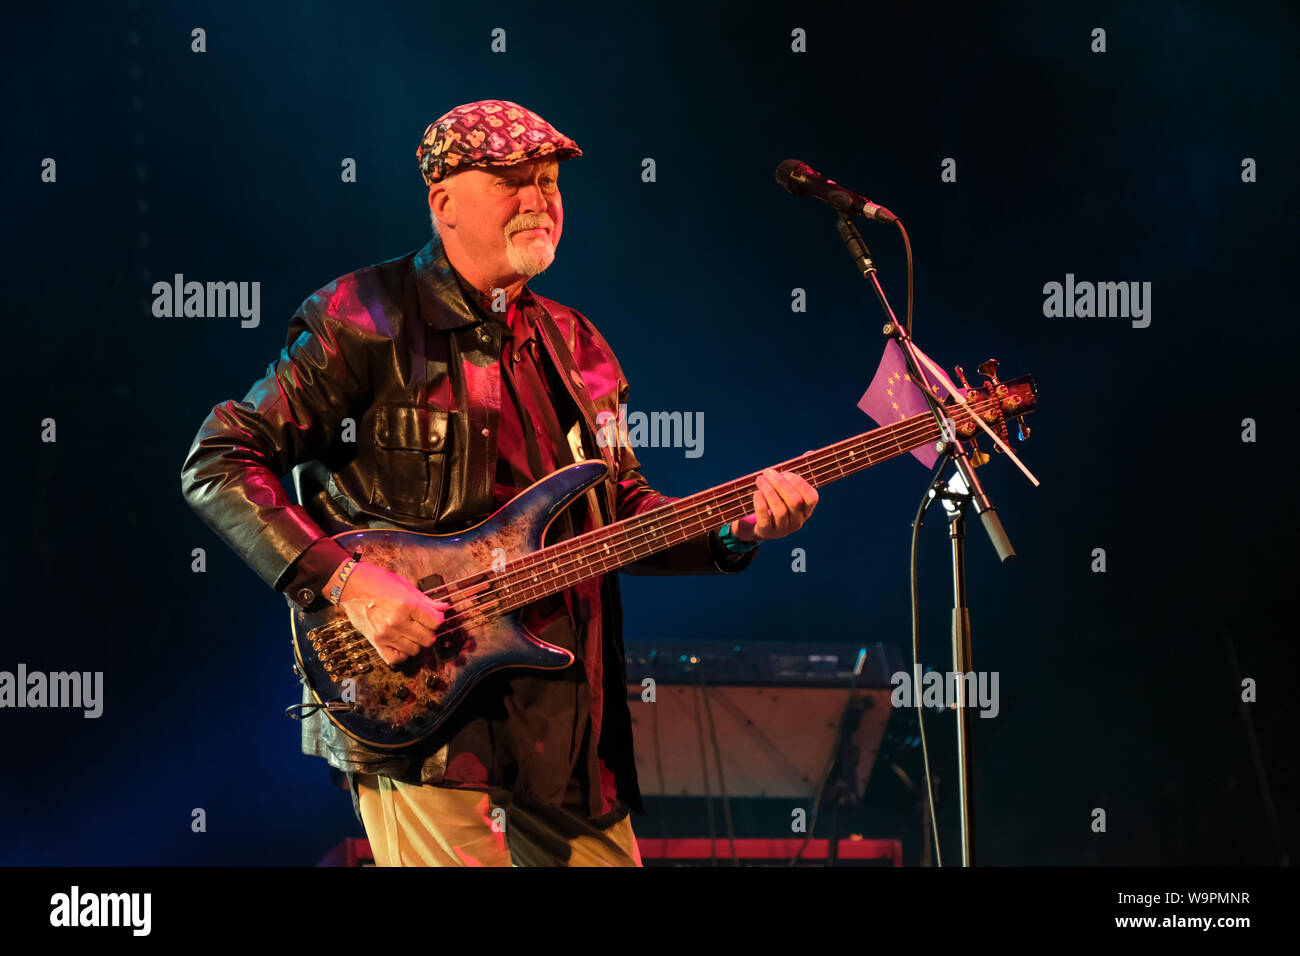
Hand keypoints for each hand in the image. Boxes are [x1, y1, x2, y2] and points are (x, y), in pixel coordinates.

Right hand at [336, 563, 450, 665]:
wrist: (349, 586)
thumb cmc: (376, 581)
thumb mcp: (404, 584)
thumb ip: (425, 600)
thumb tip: (444, 608)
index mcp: (406, 605)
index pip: (435, 622)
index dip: (438, 619)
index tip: (434, 616)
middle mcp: (397, 622)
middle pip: (428, 639)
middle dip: (429, 632)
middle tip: (423, 625)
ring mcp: (386, 634)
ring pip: (414, 650)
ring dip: (416, 643)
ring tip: (412, 633)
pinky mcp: (375, 642)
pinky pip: (395, 659)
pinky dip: (401, 654)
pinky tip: (402, 644)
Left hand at [731, 468, 818, 542]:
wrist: (756, 527)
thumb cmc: (774, 503)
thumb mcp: (786, 491)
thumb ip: (797, 473)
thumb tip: (810, 453)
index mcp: (806, 510)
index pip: (812, 497)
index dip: (800, 483)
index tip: (786, 473)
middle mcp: (797, 521)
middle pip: (795, 502)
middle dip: (780, 484)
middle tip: (767, 472)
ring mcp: (782, 529)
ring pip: (780, 510)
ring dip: (769, 491)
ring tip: (759, 479)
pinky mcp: (766, 532)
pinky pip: (765, 519)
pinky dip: (760, 504)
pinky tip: (756, 493)